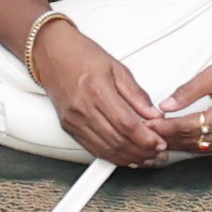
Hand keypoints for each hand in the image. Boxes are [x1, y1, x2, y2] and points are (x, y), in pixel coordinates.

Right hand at [31, 16, 187, 165]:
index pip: (126, 124)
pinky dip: (112, 157)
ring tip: (146, 157)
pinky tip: (125, 157)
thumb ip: (136, 94)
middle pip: (117, 140)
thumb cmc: (81, 55)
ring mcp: (74, 120)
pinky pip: (93, 149)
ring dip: (129, 158)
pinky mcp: (69, 127)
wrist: (51, 53)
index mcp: (97, 91)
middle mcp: (83, 109)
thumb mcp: (116, 67)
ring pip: (106, 149)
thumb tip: (153, 114)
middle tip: (158, 152)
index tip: (160, 142)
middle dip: (142, 151)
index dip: (146, 138)